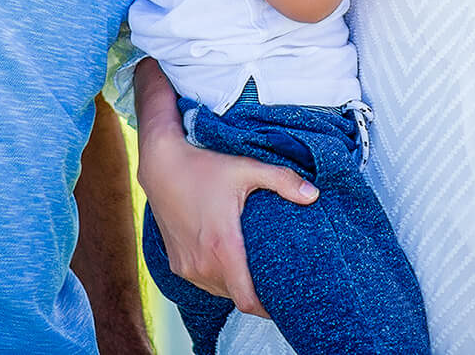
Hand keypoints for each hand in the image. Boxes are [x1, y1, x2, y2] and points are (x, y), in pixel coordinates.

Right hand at [138, 126, 316, 316]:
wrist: (161, 166)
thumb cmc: (202, 167)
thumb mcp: (246, 168)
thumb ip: (282, 180)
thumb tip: (313, 194)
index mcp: (222, 247)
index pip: (247, 300)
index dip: (267, 308)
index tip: (283, 303)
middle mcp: (202, 264)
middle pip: (236, 297)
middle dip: (256, 293)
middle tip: (275, 278)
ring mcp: (187, 267)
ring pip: (219, 291)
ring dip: (236, 285)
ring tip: (254, 269)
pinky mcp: (177, 264)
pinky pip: (204, 282)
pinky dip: (218, 278)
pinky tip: (229, 260)